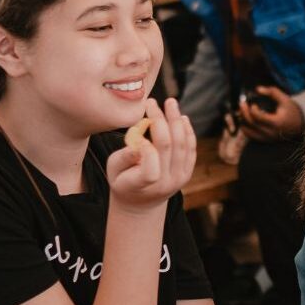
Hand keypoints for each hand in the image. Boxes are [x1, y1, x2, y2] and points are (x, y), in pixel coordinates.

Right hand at [108, 98, 196, 212]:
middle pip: (167, 146)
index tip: (138, 128)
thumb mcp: (113, 170)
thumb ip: (124, 156)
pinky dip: (187, 132)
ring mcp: (179, 178)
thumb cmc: (123, 181)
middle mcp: (165, 183)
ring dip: (177, 121)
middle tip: (152, 102)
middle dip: (160, 120)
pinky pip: (190, 149)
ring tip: (171, 103)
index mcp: (142, 185)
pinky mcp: (187, 172)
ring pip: (182, 145)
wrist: (142, 202)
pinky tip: (182, 118)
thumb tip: (139, 143)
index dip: (146, 147)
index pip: (150, 167)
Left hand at [239, 85, 304, 140]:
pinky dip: (246, 128)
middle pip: (251, 124)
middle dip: (244, 112)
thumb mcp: (285, 99)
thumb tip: (257, 89)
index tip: (253, 104)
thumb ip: (272, 92)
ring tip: (243, 112)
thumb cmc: (291, 111)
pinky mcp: (265, 141)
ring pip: (248, 131)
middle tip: (242, 104)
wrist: (299, 125)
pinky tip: (246, 120)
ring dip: (243, 121)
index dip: (252, 109)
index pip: (258, 117)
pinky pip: (250, 136)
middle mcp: (271, 133)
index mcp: (276, 122)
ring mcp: (267, 138)